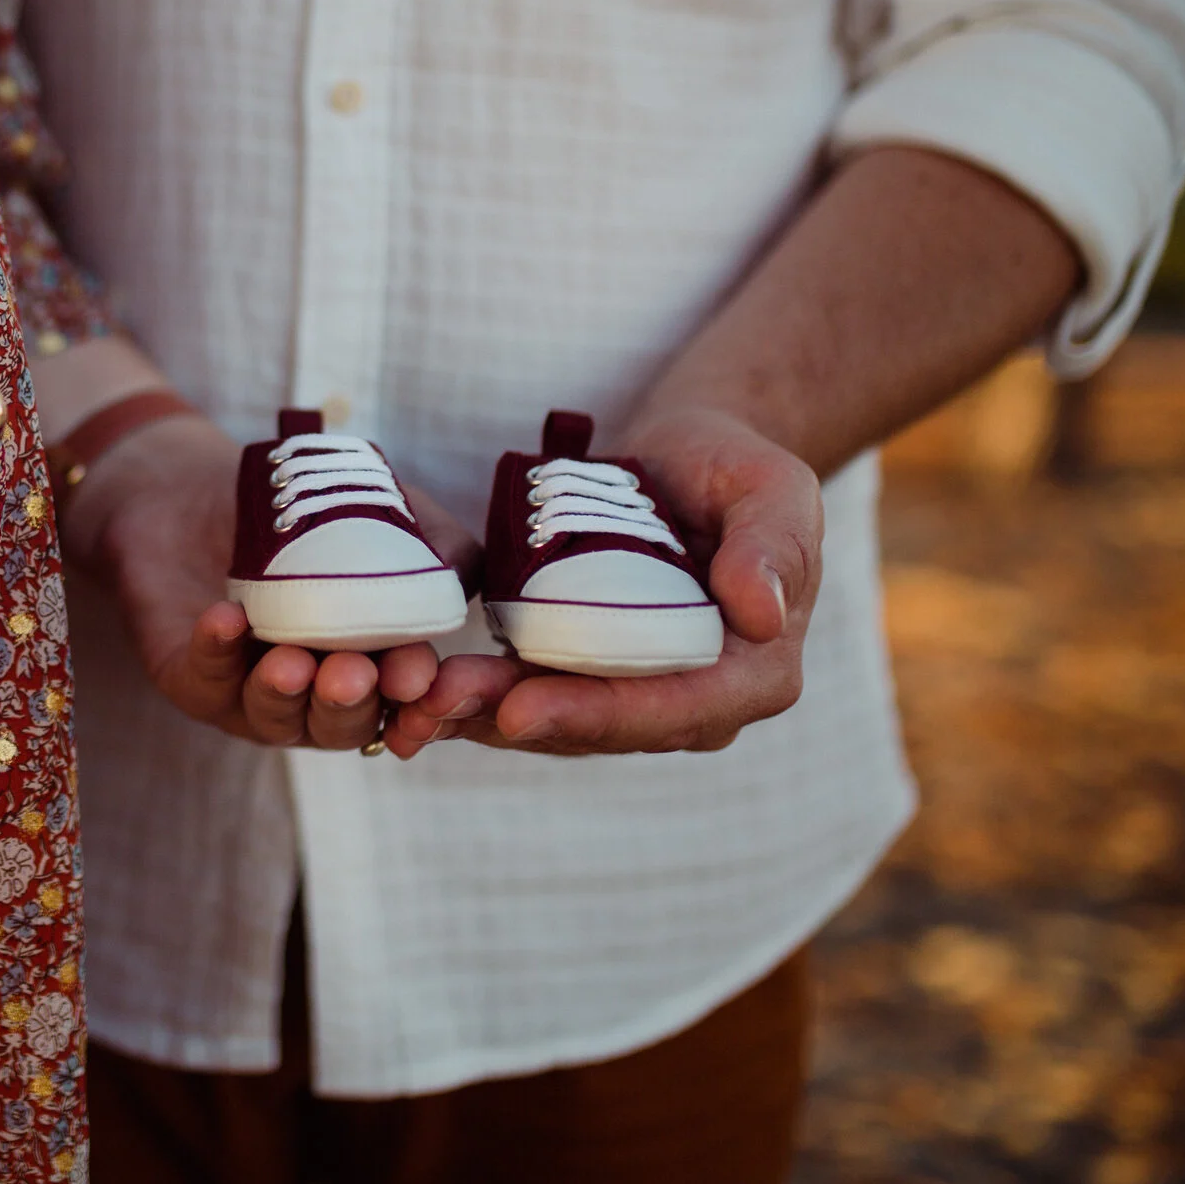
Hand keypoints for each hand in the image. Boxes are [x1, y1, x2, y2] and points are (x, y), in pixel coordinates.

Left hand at [65, 414, 452, 749]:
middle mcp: (315, 696)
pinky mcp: (189, 676)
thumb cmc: (308, 511)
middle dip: (349, 704)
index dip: (414, 705)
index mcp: (373, 670)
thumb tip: (460, 580)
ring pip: (272, 717)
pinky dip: (216, 651)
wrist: (202, 486)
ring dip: (285, 694)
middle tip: (355, 674)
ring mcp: (249, 693)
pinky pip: (204, 678)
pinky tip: (227, 620)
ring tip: (292, 662)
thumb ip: (440, 549)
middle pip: (339, 724)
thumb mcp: (388, 516)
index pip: (402, 705)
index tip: (419, 681)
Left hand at [404, 406, 820, 758]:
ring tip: (412, 699)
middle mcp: (697, 701)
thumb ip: (770, 547)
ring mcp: (637, 692)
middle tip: (436, 702)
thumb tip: (761, 615)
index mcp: (754, 674)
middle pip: (599, 725)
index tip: (521, 709)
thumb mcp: (772, 490)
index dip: (595, 714)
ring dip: (480, 715)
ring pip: (554, 718)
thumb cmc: (738, 467)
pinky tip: (416, 691)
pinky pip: (530, 691)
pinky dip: (476, 696)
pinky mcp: (587, 671)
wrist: (691, 458)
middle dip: (514, 718)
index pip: (673, 710)